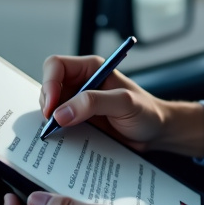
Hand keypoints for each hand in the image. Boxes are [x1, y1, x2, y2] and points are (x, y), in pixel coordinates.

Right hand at [40, 55, 203, 155]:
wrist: (156, 132)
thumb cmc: (146, 111)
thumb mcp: (124, 103)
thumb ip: (94, 102)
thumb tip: (61, 112)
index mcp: (91, 69)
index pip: (56, 66)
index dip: (49, 83)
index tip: (52, 106)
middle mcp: (81, 84)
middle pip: (49, 86)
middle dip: (47, 104)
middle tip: (54, 123)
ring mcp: (78, 103)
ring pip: (51, 107)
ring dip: (50, 120)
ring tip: (59, 132)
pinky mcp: (79, 122)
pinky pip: (59, 124)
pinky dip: (57, 131)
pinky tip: (63, 139)